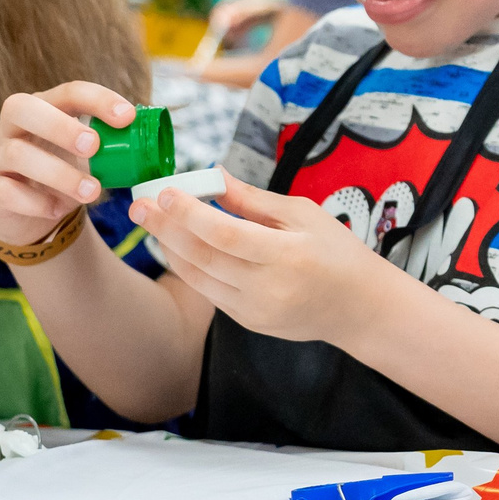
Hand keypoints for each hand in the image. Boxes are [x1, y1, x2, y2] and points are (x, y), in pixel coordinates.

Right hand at [0, 82, 131, 247]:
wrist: (34, 213)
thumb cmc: (67, 171)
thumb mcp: (90, 155)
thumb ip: (116, 145)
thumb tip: (160, 144)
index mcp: (45, 107)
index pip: (68, 91)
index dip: (97, 99)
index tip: (127, 116)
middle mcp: (15, 126)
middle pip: (22, 108)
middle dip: (60, 125)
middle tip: (94, 146)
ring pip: (16, 154)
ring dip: (58, 172)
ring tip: (92, 191)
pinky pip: (4, 191)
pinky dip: (35, 201)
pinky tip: (59, 209)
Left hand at [132, 177, 392, 344]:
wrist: (359, 306)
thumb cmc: (337, 251)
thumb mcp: (304, 214)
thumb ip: (254, 200)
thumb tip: (213, 177)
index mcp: (288, 255)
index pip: (226, 234)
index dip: (190, 213)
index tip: (165, 191)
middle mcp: (268, 288)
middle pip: (203, 256)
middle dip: (165, 228)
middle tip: (139, 205)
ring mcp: (256, 310)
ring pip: (199, 277)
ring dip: (170, 248)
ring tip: (151, 223)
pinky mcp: (248, 322)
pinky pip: (209, 292)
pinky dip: (190, 267)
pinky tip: (178, 247)